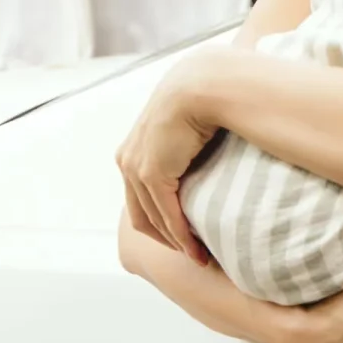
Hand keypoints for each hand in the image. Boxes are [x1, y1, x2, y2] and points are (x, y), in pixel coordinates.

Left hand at [117, 50, 226, 264]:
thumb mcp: (193, 119)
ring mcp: (136, 167)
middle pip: (141, 212)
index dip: (163, 217)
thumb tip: (214, 134)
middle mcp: (128, 157)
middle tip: (192, 254)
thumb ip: (195, 133)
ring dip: (175, 243)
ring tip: (199, 257)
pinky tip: (197, 251)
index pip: (142, 194)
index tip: (187, 234)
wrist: (203, 84)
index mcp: (135, 145)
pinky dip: (181, 237)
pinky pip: (166, 215)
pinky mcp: (151, 174)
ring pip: (152, 219)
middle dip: (166, 237)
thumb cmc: (206, 95)